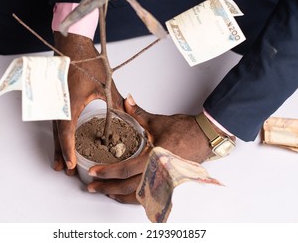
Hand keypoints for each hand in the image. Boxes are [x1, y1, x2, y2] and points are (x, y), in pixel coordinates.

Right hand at [52, 32, 123, 174]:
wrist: (71, 46)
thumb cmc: (87, 63)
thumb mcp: (105, 84)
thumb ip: (116, 101)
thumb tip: (128, 114)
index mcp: (70, 104)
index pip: (67, 132)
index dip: (69, 150)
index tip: (72, 164)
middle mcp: (59, 106)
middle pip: (58, 137)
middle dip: (63, 155)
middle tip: (67, 171)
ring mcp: (55, 103)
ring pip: (54, 131)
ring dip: (58, 148)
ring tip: (59, 164)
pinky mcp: (55, 100)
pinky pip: (54, 122)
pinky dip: (57, 136)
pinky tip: (60, 143)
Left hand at [87, 95, 216, 203]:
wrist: (205, 136)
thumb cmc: (184, 130)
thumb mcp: (157, 122)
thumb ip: (138, 113)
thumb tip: (125, 101)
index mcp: (155, 158)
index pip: (125, 170)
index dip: (107, 172)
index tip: (94, 172)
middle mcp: (160, 173)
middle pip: (128, 188)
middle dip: (107, 188)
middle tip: (92, 187)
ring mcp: (165, 181)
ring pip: (139, 196)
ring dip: (120, 196)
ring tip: (105, 192)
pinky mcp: (169, 183)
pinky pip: (149, 195)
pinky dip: (135, 197)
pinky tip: (125, 194)